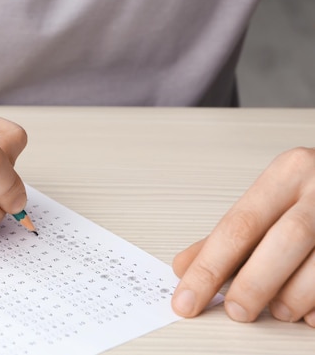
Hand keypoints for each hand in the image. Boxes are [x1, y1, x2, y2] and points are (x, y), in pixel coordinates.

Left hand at [171, 147, 314, 326]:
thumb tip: (184, 268)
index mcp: (288, 173)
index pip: (238, 225)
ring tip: (277, 310)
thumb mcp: (271, 201)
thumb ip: (229, 235)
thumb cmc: (314, 195)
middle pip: (283, 241)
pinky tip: (308, 312)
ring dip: (292, 298)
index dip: (208, 268)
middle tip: (236, 311)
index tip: (186, 300)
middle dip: (253, 284)